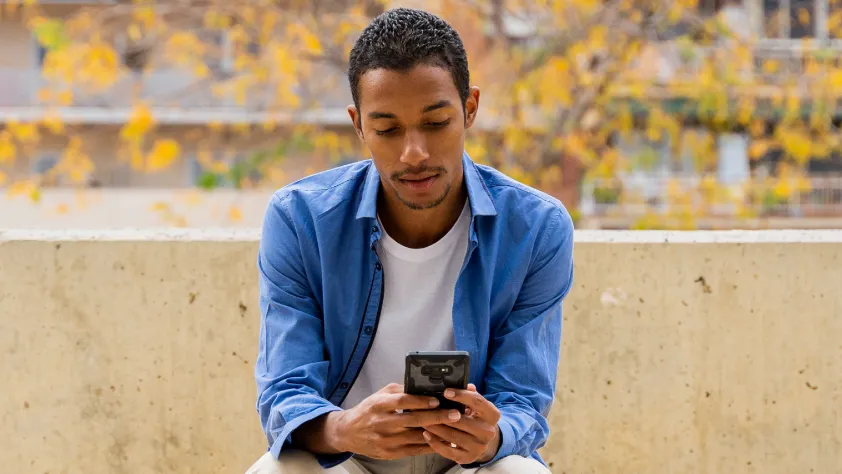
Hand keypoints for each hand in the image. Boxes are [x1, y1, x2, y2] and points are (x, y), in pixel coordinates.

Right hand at [328, 383, 465, 459]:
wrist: (349, 432)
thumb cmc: (369, 410)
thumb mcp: (380, 395)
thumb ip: (400, 391)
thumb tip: (424, 387)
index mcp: (379, 405)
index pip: (402, 402)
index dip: (421, 401)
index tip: (437, 400)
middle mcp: (382, 423)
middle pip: (413, 420)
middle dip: (437, 417)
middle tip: (455, 414)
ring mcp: (386, 440)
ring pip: (416, 437)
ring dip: (437, 433)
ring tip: (454, 427)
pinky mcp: (389, 453)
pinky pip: (414, 450)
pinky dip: (430, 445)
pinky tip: (442, 440)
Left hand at [421, 384, 501, 464]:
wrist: (484, 443)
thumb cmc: (476, 419)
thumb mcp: (478, 406)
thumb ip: (471, 394)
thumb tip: (466, 384)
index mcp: (492, 415)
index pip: (477, 402)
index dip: (461, 396)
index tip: (446, 392)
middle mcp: (488, 432)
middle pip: (462, 420)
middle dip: (442, 413)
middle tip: (427, 407)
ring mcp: (479, 447)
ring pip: (453, 436)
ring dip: (435, 427)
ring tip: (423, 419)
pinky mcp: (468, 458)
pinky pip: (448, 451)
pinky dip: (435, 442)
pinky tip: (426, 434)